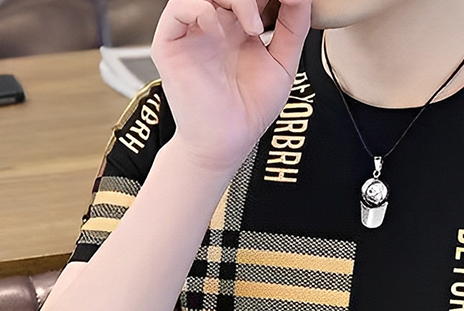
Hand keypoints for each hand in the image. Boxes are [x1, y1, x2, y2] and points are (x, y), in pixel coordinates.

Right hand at [150, 0, 311, 171]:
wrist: (226, 142)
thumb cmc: (250, 110)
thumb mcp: (283, 65)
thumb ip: (293, 28)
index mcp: (238, 24)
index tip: (290, 0)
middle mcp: (214, 22)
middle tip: (273, 6)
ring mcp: (192, 30)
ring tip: (254, 27)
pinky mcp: (171, 42)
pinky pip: (179, 6)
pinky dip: (202, 9)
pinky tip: (221, 31)